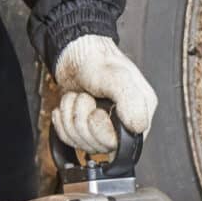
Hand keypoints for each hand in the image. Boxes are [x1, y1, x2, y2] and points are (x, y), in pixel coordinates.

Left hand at [51, 35, 156, 153]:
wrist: (76, 54)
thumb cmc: (98, 61)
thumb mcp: (119, 77)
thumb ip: (132, 102)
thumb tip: (138, 127)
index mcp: (140, 114)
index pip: (122, 145)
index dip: (103, 132)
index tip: (96, 112)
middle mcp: (123, 123)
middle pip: (98, 146)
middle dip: (82, 120)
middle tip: (86, 98)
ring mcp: (102, 127)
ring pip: (80, 143)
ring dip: (70, 117)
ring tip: (77, 97)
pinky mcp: (84, 127)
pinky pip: (68, 139)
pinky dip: (62, 120)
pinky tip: (69, 105)